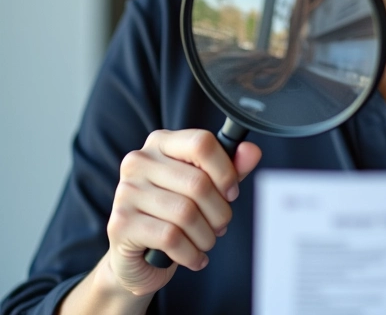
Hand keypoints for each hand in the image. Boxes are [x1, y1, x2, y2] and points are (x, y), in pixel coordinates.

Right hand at [104, 128, 260, 297]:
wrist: (137, 256)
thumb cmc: (174, 212)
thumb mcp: (206, 186)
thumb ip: (230, 168)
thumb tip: (252, 152)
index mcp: (161, 142)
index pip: (201, 143)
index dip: (225, 170)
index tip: (231, 192)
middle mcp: (139, 161)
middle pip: (198, 182)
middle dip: (219, 211)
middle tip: (221, 225)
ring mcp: (126, 191)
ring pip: (185, 212)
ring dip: (206, 235)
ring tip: (207, 241)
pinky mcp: (120, 224)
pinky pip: (170, 237)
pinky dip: (191, 252)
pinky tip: (195, 256)